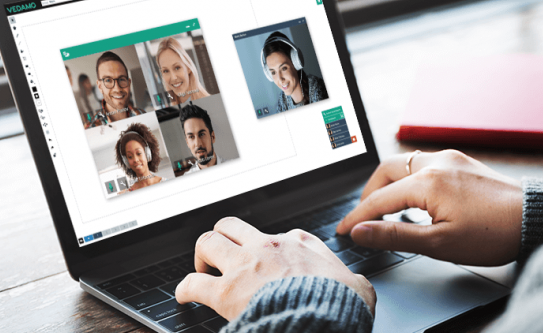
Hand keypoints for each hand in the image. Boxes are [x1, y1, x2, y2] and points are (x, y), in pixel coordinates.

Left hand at [175, 217, 375, 320]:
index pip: (278, 235)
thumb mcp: (357, 285)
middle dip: (223, 237)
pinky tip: (184, 295)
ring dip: (202, 255)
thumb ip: (352, 280)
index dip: (269, 249)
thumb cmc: (341, 304)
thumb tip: (358, 286)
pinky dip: (185, 288)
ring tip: (202, 269)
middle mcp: (268, 246)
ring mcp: (245, 266)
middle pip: (232, 225)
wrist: (324, 318)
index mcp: (299, 243)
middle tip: (222, 256)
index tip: (268, 262)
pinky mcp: (227, 291)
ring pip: (208, 241)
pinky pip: (193, 283)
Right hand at [336, 150, 522, 265]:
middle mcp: (436, 162)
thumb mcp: (439, 243)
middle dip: (369, 193)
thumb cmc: (493, 234)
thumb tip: (361, 232)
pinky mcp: (462, 162)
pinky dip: (409, 179)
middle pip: (387, 170)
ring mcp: (450, 159)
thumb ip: (395, 235)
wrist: (534, 218)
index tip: (344, 230)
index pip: (379, 199)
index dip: (358, 216)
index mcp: (427, 181)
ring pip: (405, 163)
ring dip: (390, 183)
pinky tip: (414, 198)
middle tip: (363, 217)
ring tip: (386, 209)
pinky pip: (424, 163)